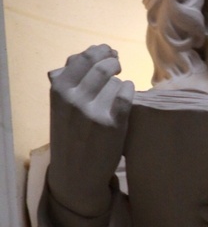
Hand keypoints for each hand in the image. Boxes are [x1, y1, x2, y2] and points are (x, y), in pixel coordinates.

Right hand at [47, 44, 133, 216]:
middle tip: (117, 62)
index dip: (98, 51)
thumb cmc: (69, 136)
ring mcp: (94, 112)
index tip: (107, 51)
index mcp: (59, 92)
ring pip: (115, 81)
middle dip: (112, 60)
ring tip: (118, 85)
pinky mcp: (114, 124)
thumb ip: (70, 80)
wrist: (76, 174)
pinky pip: (127, 94)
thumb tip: (89, 53)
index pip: (82, 58)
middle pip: (102, 66)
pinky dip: (129, 89)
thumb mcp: (60, 107)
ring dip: (119, 80)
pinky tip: (127, 92)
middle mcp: (75, 100)